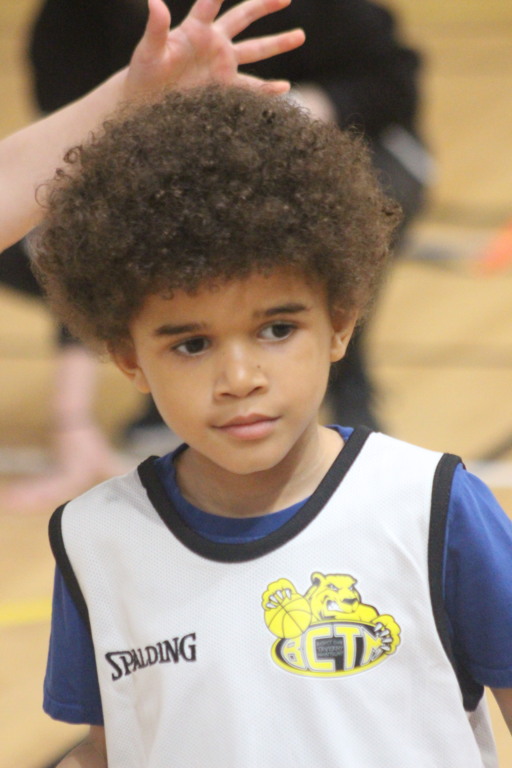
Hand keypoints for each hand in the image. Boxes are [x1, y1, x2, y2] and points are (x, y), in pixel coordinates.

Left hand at [124, 0, 304, 98]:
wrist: (148, 101)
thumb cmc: (144, 73)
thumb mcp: (149, 51)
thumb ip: (155, 27)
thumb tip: (154, 2)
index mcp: (195, 29)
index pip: (212, 1)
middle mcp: (213, 42)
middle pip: (243, 18)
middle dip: (264, 5)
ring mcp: (222, 64)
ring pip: (256, 50)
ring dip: (278, 43)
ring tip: (300, 35)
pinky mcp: (225, 87)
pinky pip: (251, 88)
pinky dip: (268, 90)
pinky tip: (285, 88)